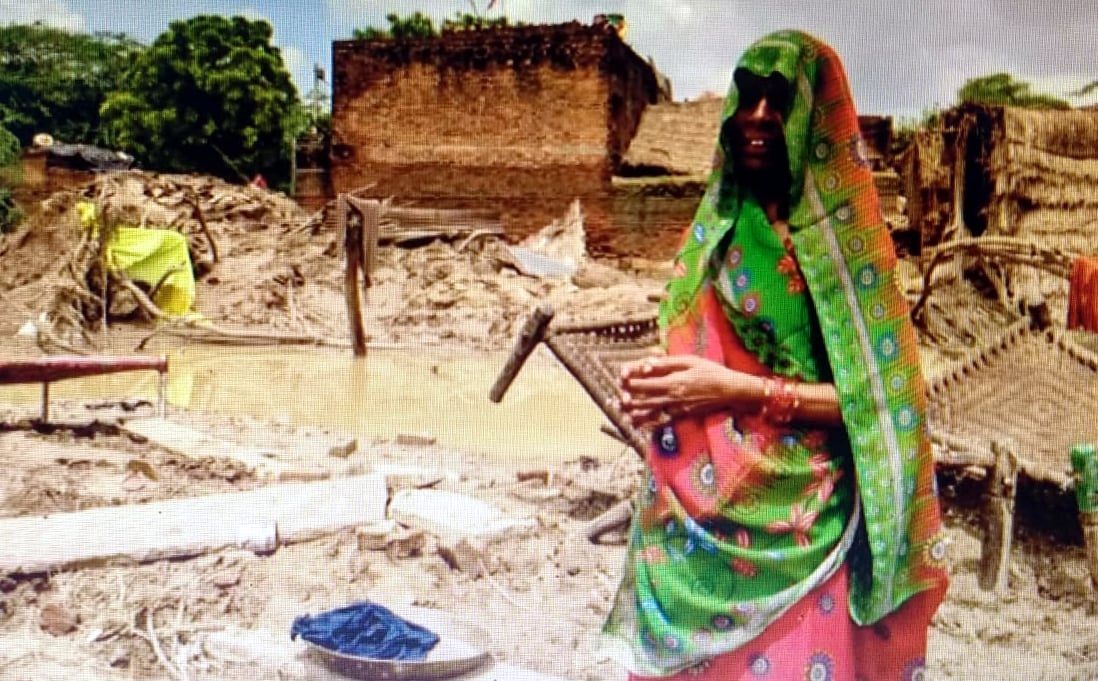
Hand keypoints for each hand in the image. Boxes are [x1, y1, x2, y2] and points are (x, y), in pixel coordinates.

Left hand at [617, 354, 759, 428]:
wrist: (729, 391)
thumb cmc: (710, 371)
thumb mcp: (690, 361)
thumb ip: (667, 363)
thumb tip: (647, 363)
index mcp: (673, 382)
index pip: (645, 383)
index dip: (630, 382)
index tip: (620, 378)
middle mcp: (672, 397)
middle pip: (644, 400)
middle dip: (628, 399)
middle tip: (616, 399)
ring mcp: (677, 409)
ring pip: (651, 412)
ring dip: (635, 413)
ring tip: (622, 412)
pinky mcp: (682, 416)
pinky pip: (662, 421)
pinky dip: (649, 423)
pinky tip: (639, 424)